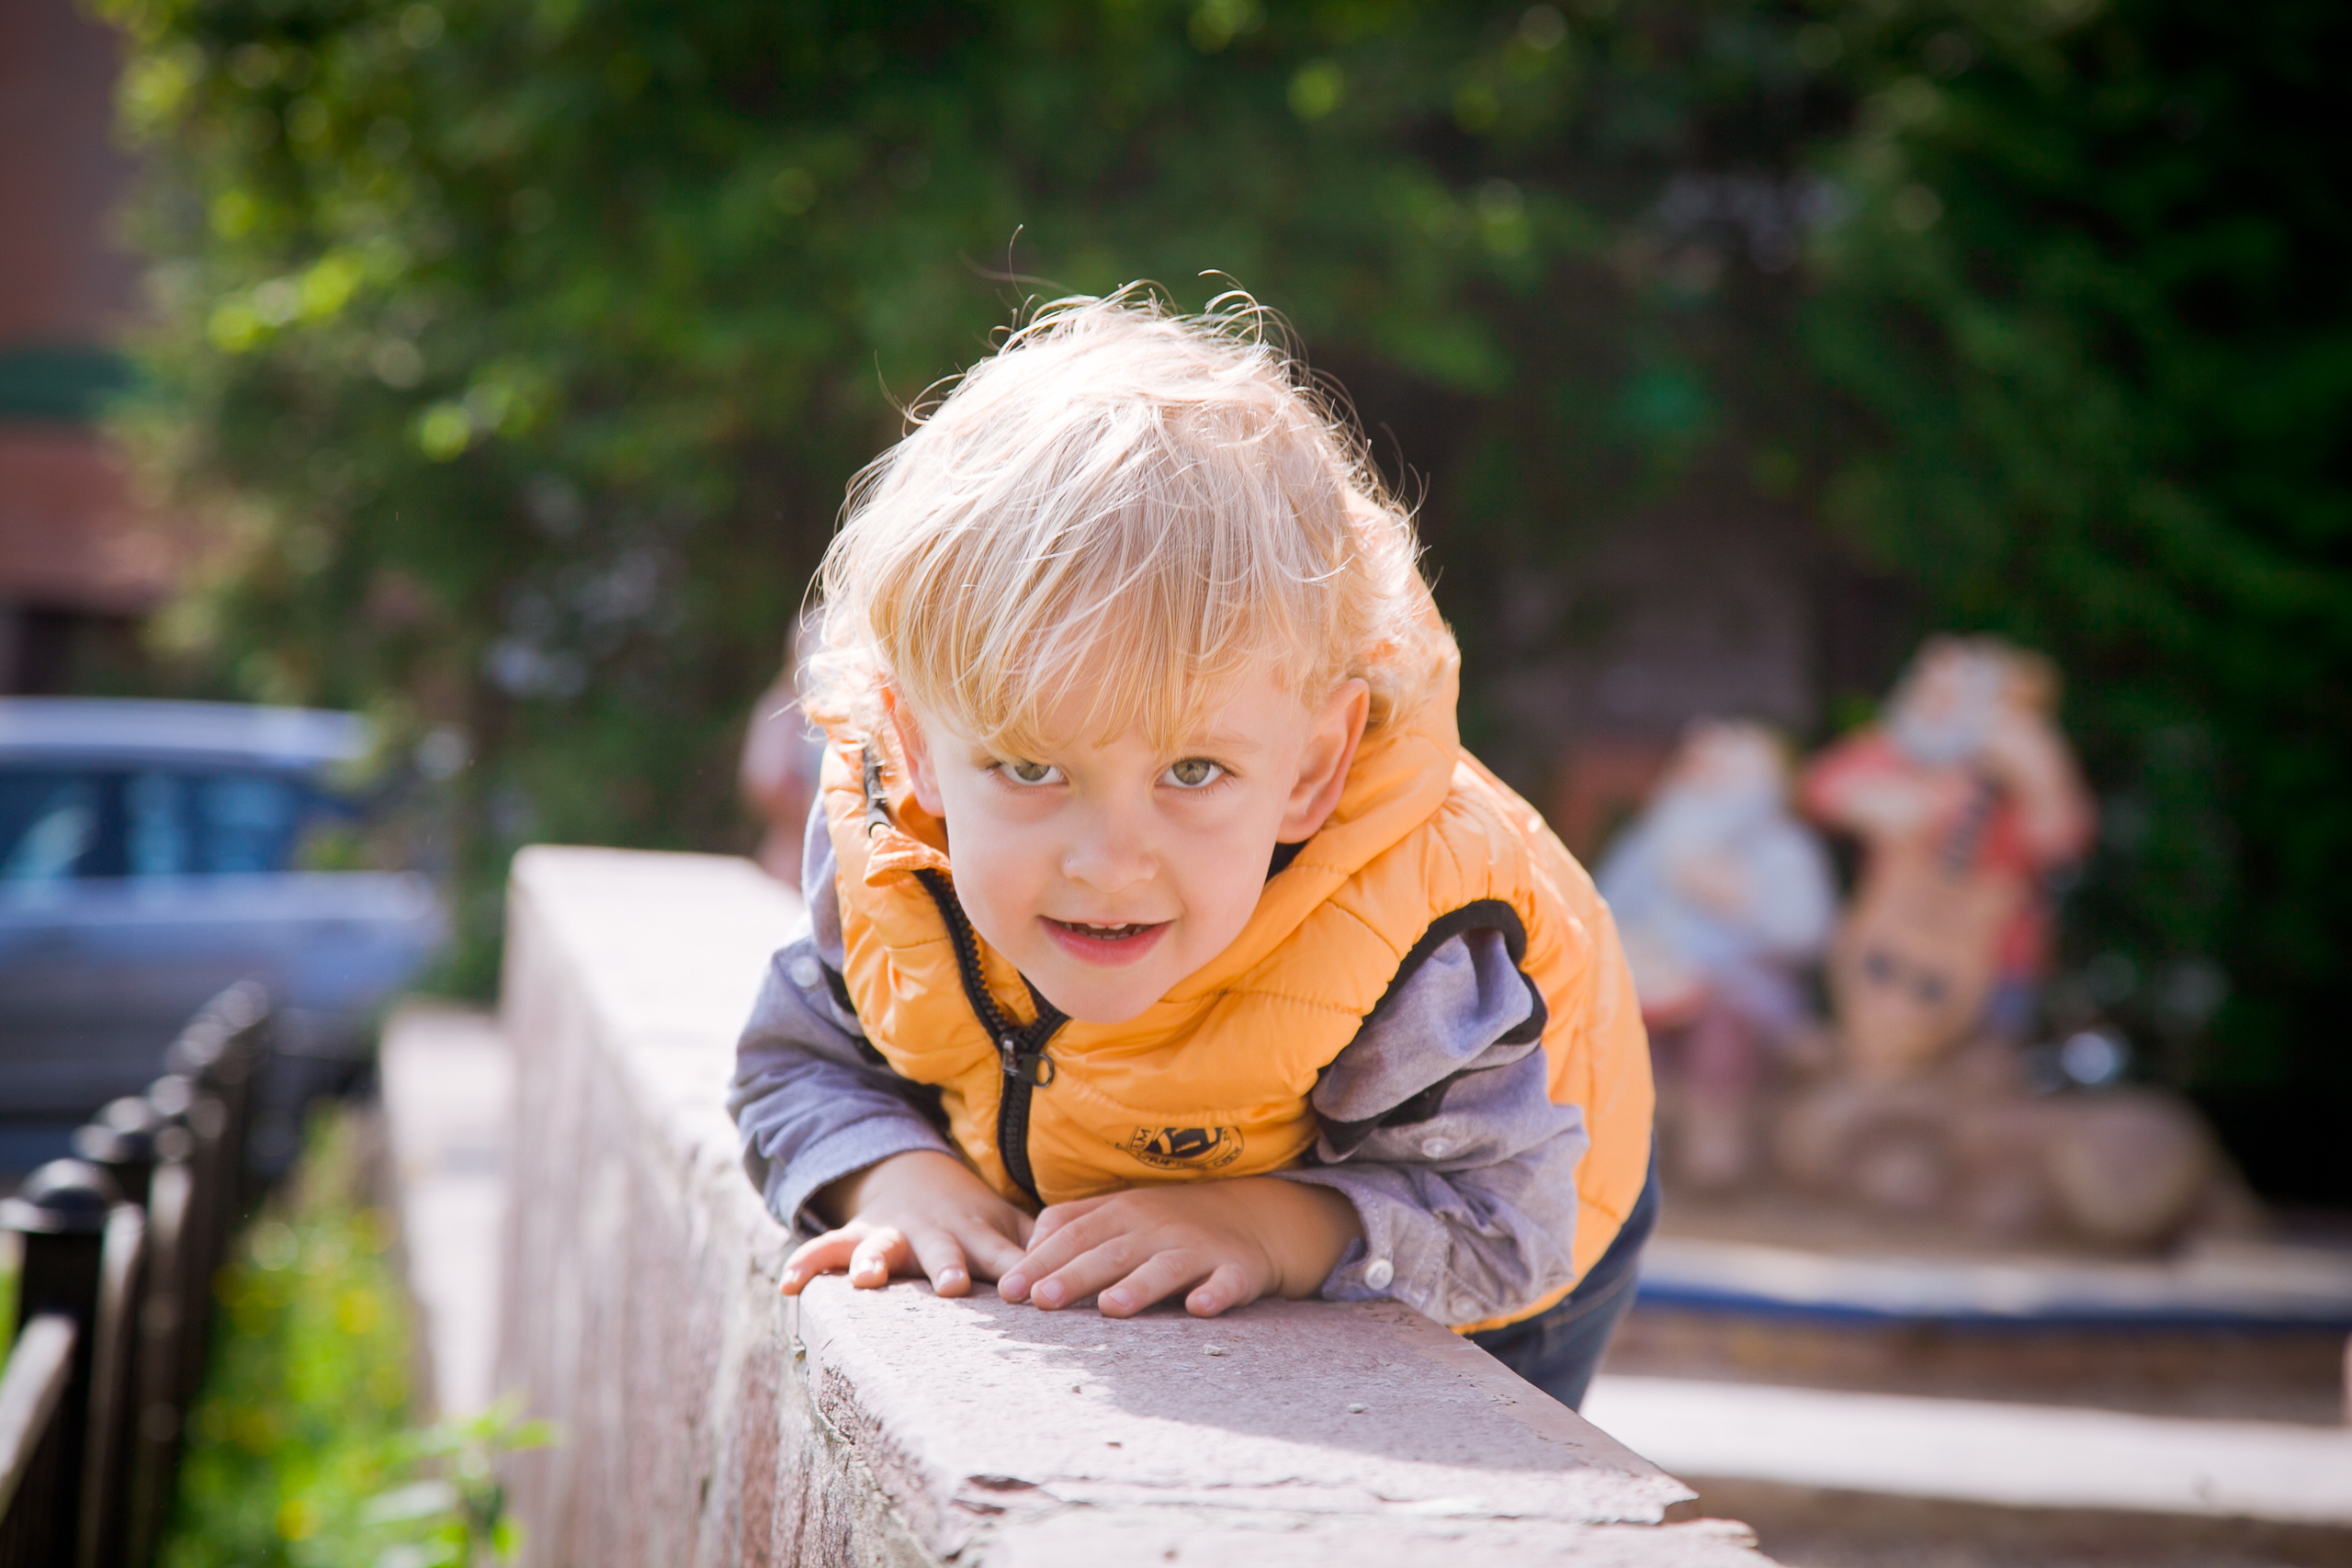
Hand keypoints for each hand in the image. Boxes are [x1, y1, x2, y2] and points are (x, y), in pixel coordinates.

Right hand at [779, 1150, 1033, 1298]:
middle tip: (953, 1286)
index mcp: (980, 1236)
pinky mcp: (859, 1238)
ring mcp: (895, 1234)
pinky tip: (788, 1284)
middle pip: (944, 1252)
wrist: (918, 1177)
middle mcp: (937, 1235)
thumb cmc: (975, 1218)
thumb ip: (1045, 1247)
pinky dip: (808, 1264)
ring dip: (877, 1263)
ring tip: (868, 1281)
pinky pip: (828, 1250)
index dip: (1019, 1273)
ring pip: (884, 1248)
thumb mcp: (1012, 1226)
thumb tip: (1097, 1268)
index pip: (1006, 1258)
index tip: (1032, 1295)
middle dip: (947, 1267)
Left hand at [998, 1177, 1359, 1318]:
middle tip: (1040, 1300)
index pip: (1072, 1235)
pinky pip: (1226, 1282)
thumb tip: (1023, 1252)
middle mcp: (1156, 1227)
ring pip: (1164, 1267)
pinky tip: (1200, 1307)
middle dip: (1073, 1275)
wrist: (1252, 1215)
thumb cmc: (1166, 1223)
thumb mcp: (1118, 1213)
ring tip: (1110, 1307)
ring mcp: (1198, 1248)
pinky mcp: (1237, 1269)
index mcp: (1121, 1213)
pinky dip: (1215, 1293)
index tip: (1007, 1290)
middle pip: (1109, 1252)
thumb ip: (1070, 1224)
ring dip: (1138, 1286)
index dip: (1039, 1262)